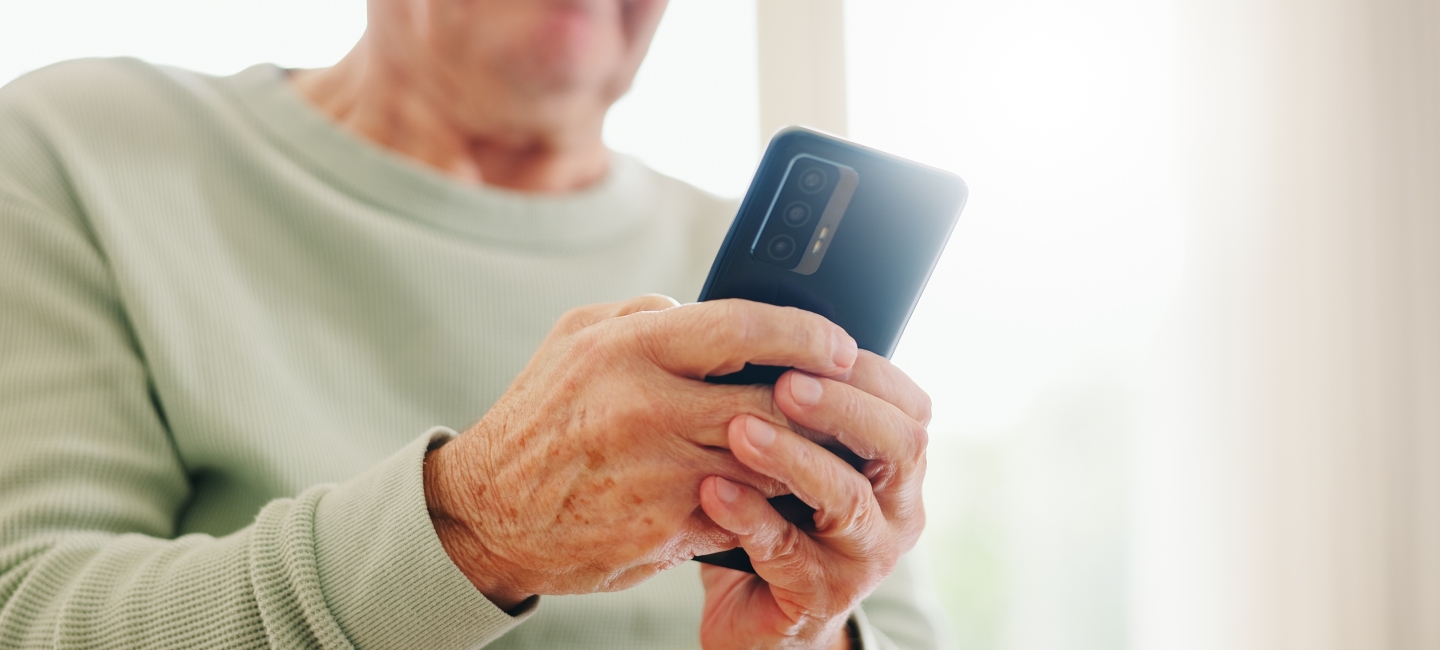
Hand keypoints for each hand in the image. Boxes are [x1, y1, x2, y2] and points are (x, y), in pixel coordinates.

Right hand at [423, 296, 858, 609]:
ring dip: (806, 455)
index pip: (743, 328)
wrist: (487, 514)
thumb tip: (712, 308)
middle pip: (772, 400)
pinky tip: (782, 491)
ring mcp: (660, 474)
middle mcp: (647, 408)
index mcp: (627, 349)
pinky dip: (768, 500)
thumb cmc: (542, 417)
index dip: (805, 333)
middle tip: (854, 400)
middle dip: (823, 402)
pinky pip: (743, 509)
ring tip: (830, 446)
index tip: (840, 343)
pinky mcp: (667, 528)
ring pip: (769, 460)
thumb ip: (647, 313)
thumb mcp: (577, 339)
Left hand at [697, 352, 930, 648]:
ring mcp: (866, 557)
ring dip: (794, 458)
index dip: (867, 371)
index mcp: (897, 464)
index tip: (814, 342)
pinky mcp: (822, 596)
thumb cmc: (777, 512)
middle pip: (899, 446)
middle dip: (843, 409)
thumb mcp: (797, 453)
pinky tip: (714, 489)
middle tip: (787, 384)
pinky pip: (788, 553)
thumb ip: (797, 405)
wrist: (757, 609)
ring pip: (846, 500)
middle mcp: (897, 508)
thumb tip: (762, 325)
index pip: (908, 405)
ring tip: (740, 430)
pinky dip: (751, 515)